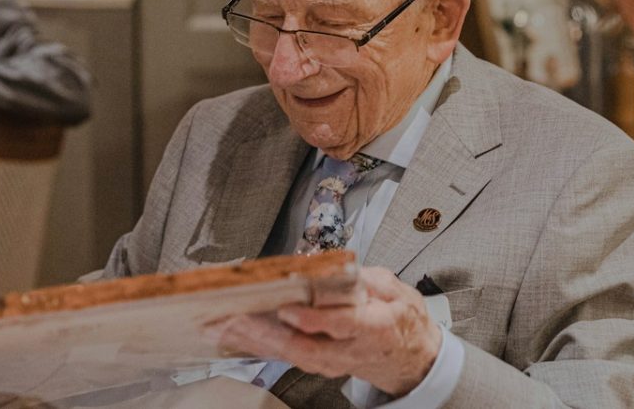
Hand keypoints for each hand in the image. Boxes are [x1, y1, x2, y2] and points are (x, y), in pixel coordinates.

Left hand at [210, 266, 441, 396]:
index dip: (313, 318)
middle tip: (235, 319)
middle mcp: (350, 350)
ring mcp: (333, 362)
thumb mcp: (395, 289)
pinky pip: (285, 356)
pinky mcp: (318, 363)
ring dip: (253, 341)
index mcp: (374, 327)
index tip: (288, 308)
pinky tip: (235, 335)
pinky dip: (258, 345)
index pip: (340, 324)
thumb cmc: (401, 320)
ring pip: (290, 355)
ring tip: (223, 326)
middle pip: (304, 347)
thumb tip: (335, 269)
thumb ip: (366, 278)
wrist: (409, 356)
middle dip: (265, 335)